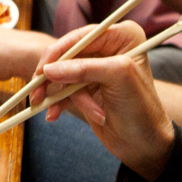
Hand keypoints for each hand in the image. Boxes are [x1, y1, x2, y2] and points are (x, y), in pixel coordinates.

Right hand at [29, 22, 176, 179]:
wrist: (144, 145)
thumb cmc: (142, 110)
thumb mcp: (116, 79)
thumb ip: (83, 69)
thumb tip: (49, 69)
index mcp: (123, 37)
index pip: (82, 36)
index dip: (59, 51)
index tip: (43, 68)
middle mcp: (109, 50)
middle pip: (68, 55)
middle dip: (53, 76)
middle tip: (37, 91)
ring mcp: (96, 70)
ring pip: (63, 75)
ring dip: (58, 95)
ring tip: (51, 110)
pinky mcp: (86, 89)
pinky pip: (63, 90)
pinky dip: (57, 103)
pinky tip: (53, 114)